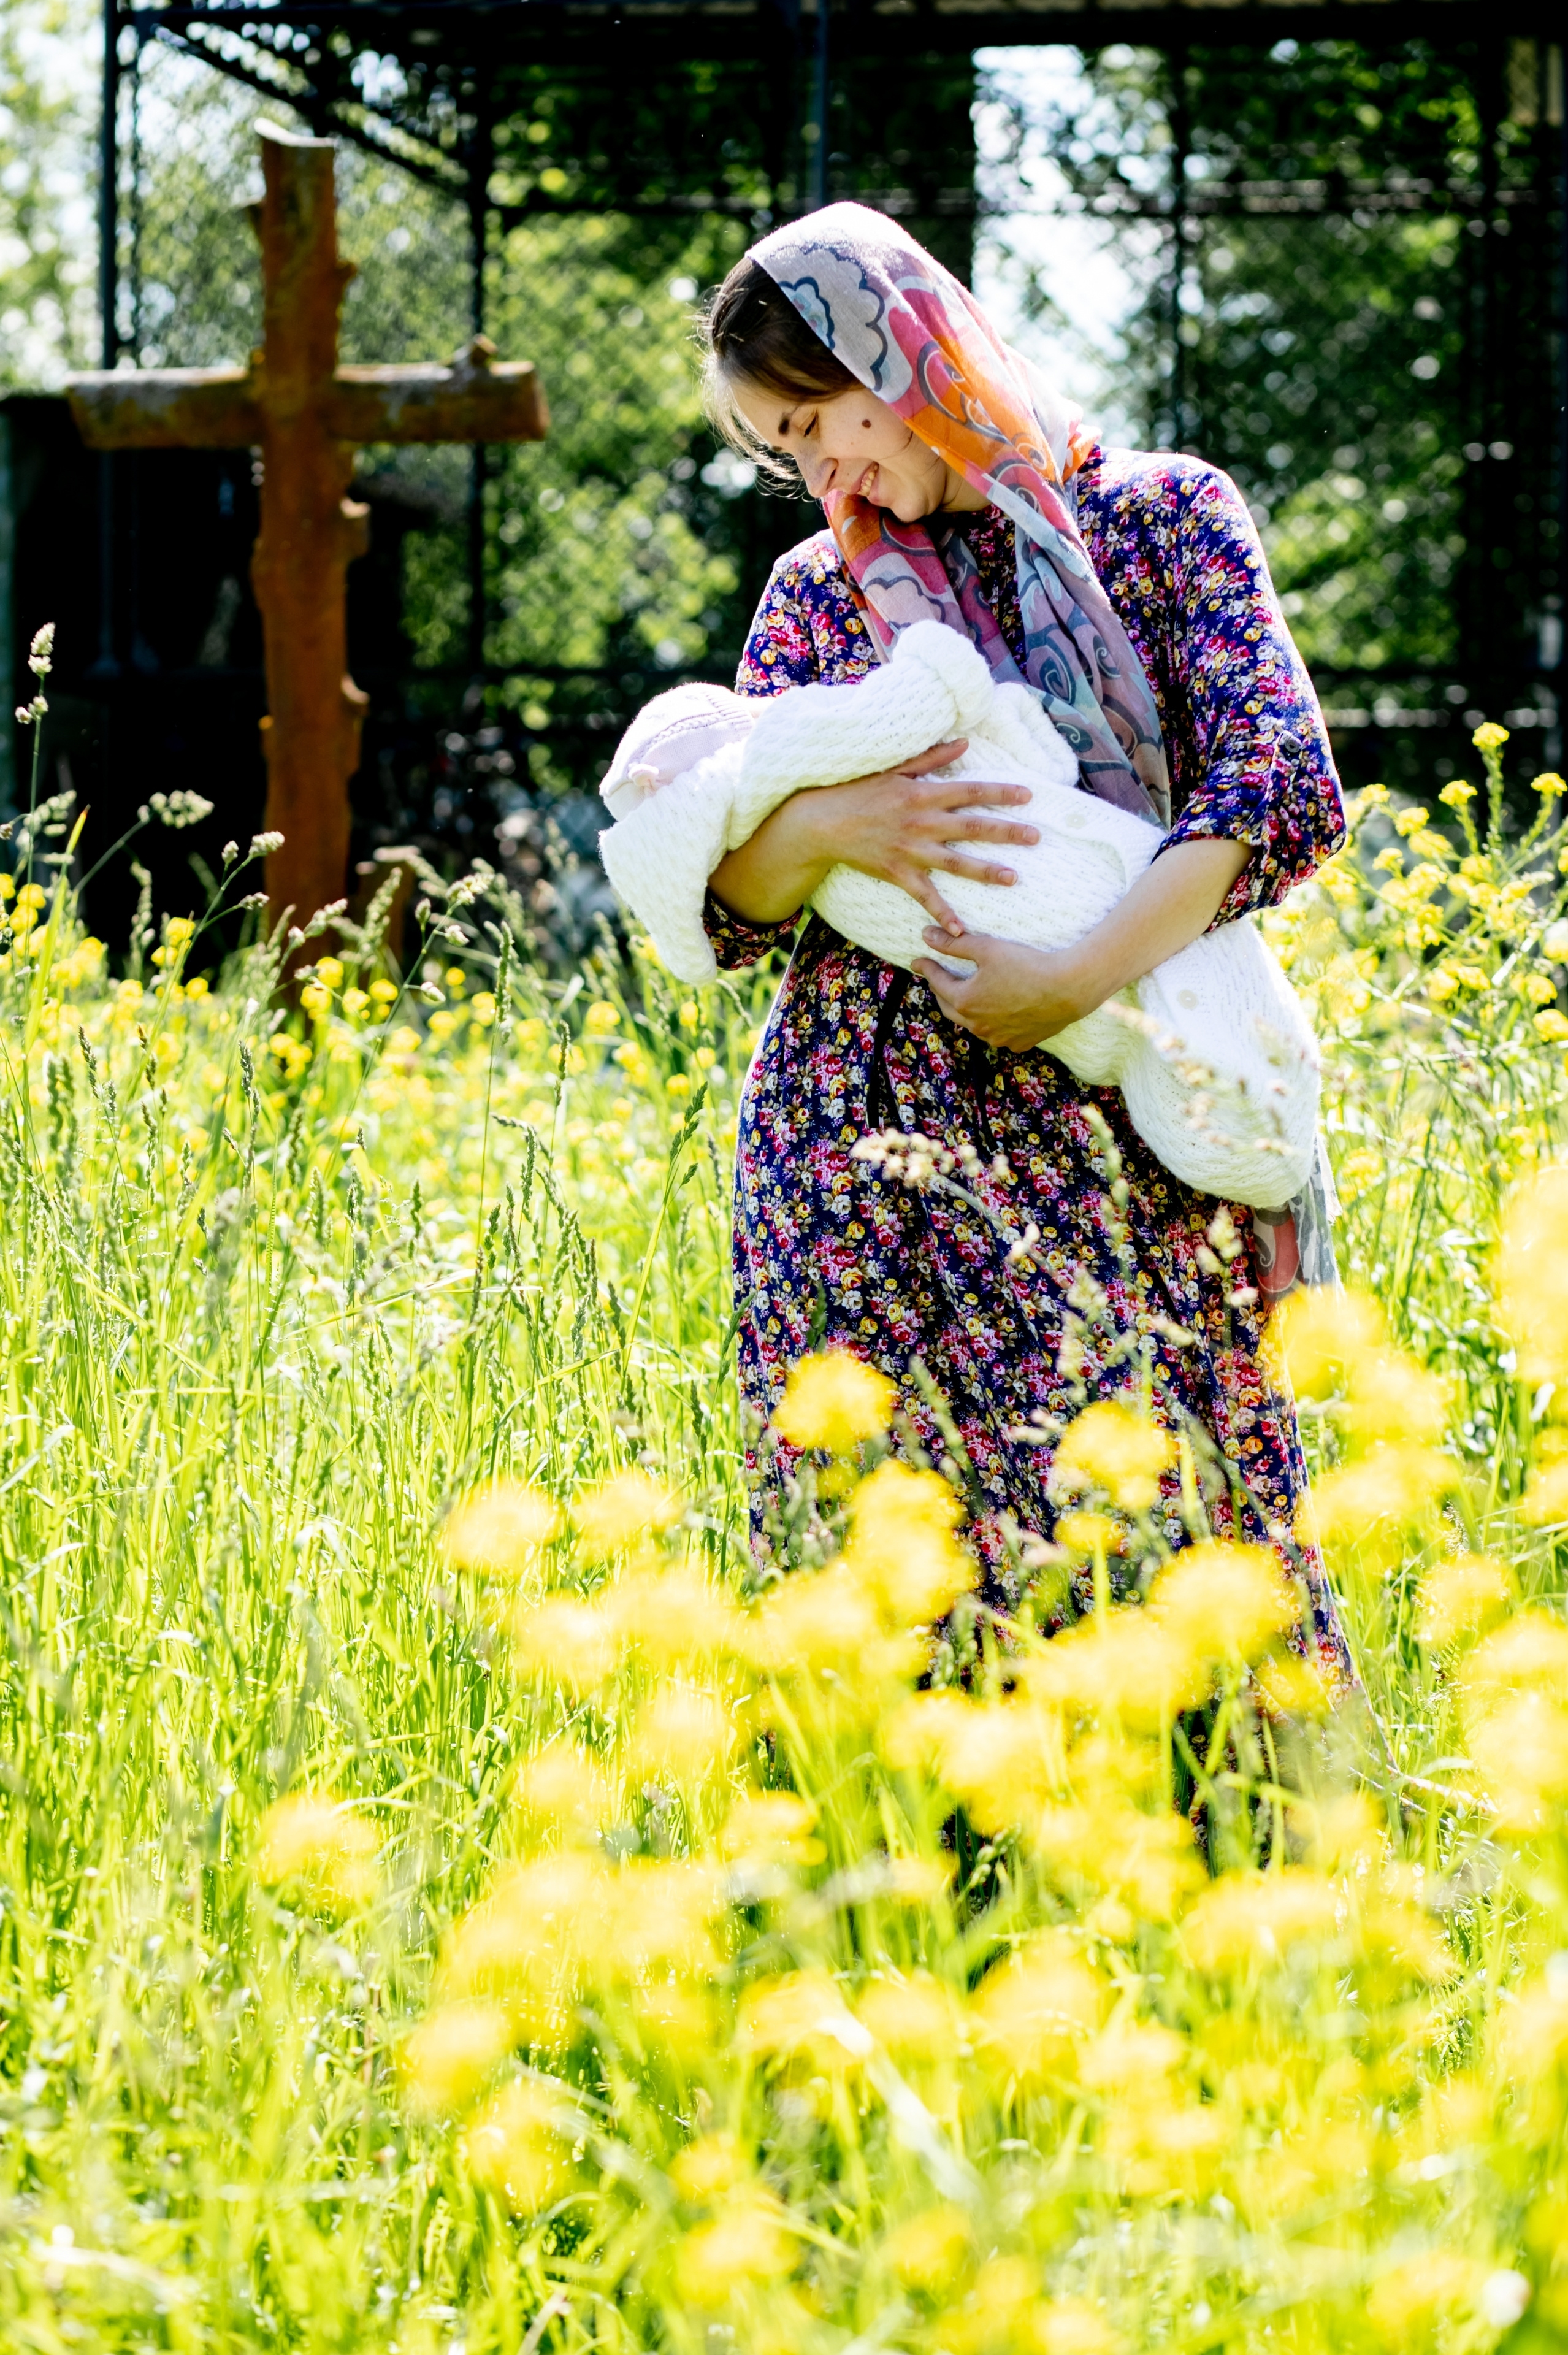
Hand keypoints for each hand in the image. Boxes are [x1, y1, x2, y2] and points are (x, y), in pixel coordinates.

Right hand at [809, 742, 1039, 933]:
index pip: (971, 791)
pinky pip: (925, 896)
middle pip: (972, 827)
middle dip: (1006, 832)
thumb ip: (932, 758)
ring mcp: (910, 850)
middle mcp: (922, 823)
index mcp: (923, 794)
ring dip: (986, 872)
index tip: (1028, 796)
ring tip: (1013, 878)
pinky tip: (961, 931)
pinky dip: (943, 914)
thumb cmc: (858, 791)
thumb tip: (965, 742)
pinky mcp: (898, 873)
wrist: (823, 822)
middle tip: (1036, 837)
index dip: (1001, 793)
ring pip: (956, 862)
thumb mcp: (895, 769)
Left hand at [913, 929, 1094, 1050]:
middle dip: (941, 991)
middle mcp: (977, 1025)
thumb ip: (954, 943)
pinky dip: (992, 1023)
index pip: (937, 982)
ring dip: (966, 1010)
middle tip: (937, 979)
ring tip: (965, 997)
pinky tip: (996, 1014)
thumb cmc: (1026, 965)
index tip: (919, 961)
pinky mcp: (1019, 1043)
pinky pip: (998, 1034)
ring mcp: (998, 1038)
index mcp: (965, 1001)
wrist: (1067, 989)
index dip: (927, 968)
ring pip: (973, 1024)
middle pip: (950, 1007)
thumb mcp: (986, 948)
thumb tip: (926, 934)